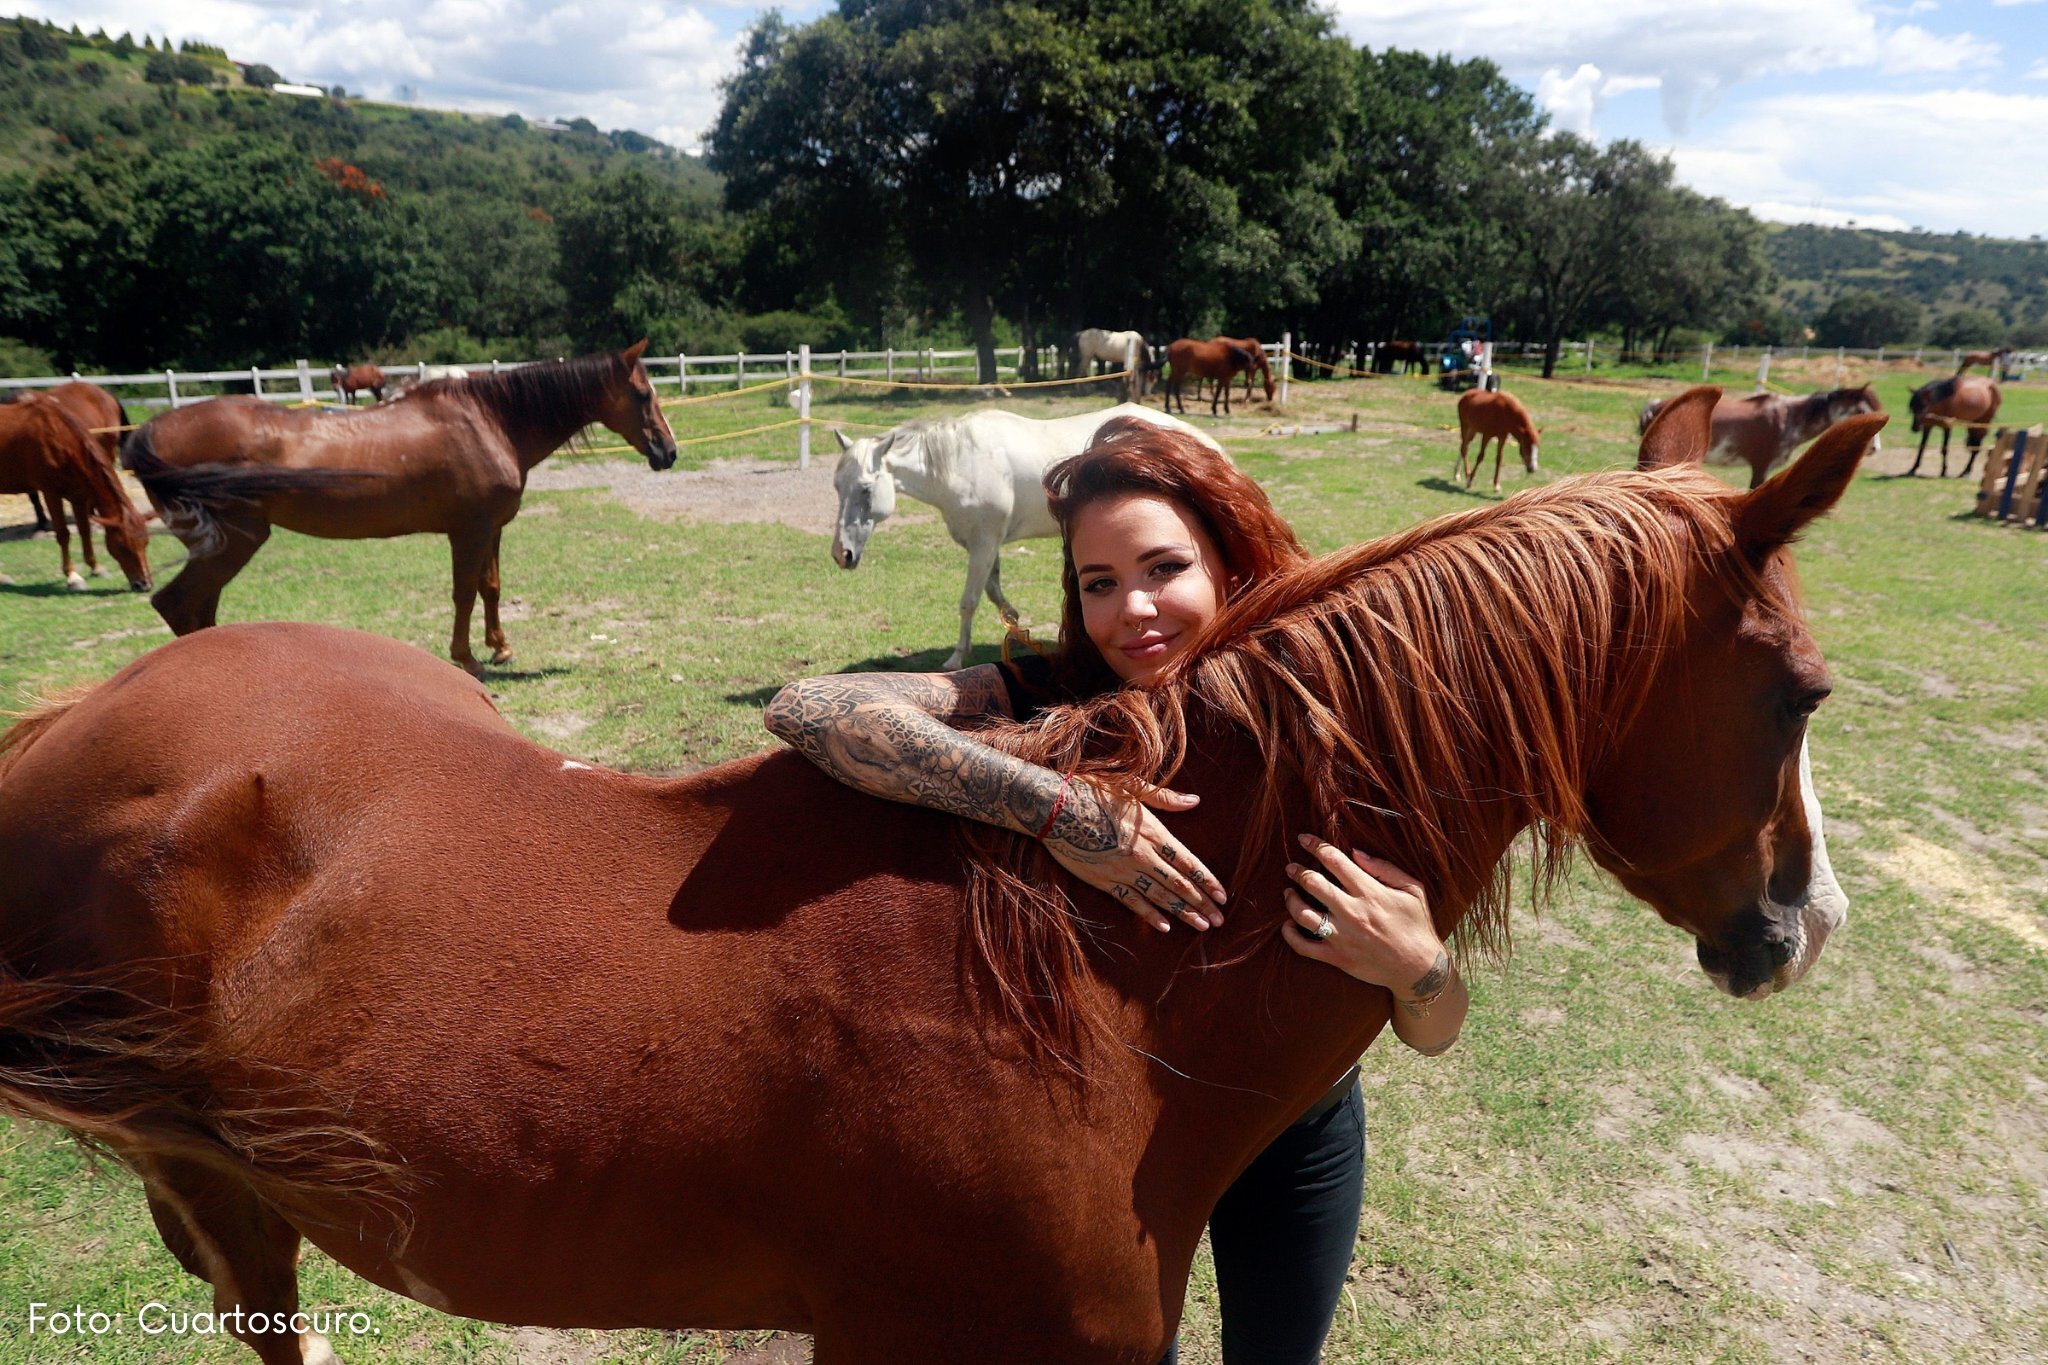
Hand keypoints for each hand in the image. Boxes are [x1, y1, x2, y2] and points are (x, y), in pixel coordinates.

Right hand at [1041, 778, 1227, 932]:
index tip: (1223, 896)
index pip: (1188, 862)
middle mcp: (1142, 855)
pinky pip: (1132, 902)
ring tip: (1201, 927)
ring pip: (1160, 897)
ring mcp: (1123, 871)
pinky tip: (1164, 927)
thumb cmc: (1091, 790)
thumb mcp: (1131, 787)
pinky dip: (1149, 915)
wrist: (1053, 807)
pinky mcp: (1104, 881)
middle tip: (1219, 920)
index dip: (1207, 881)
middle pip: (1179, 884)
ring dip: (1183, 913)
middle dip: (1202, 903)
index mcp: (1152, 832)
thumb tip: (1195, 800)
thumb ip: (1166, 798)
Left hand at [1280, 835, 1447, 998]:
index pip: (1335, 861)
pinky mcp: (1337, 957)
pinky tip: (1288, 925)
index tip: (1303, 838)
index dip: (1315, 846)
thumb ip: (1384, 868)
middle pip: (1313, 883)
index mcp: (1370, 892)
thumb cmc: (1417, 925)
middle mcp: (1352, 912)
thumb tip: (1355, 852)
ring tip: (1288, 892)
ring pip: (1302, 914)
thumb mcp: (1412, 890)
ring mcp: (1342, 936)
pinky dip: (1289, 935)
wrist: (1420, 968)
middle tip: (1291, 867)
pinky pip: (1303, 946)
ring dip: (1291, 900)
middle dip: (1297, 871)